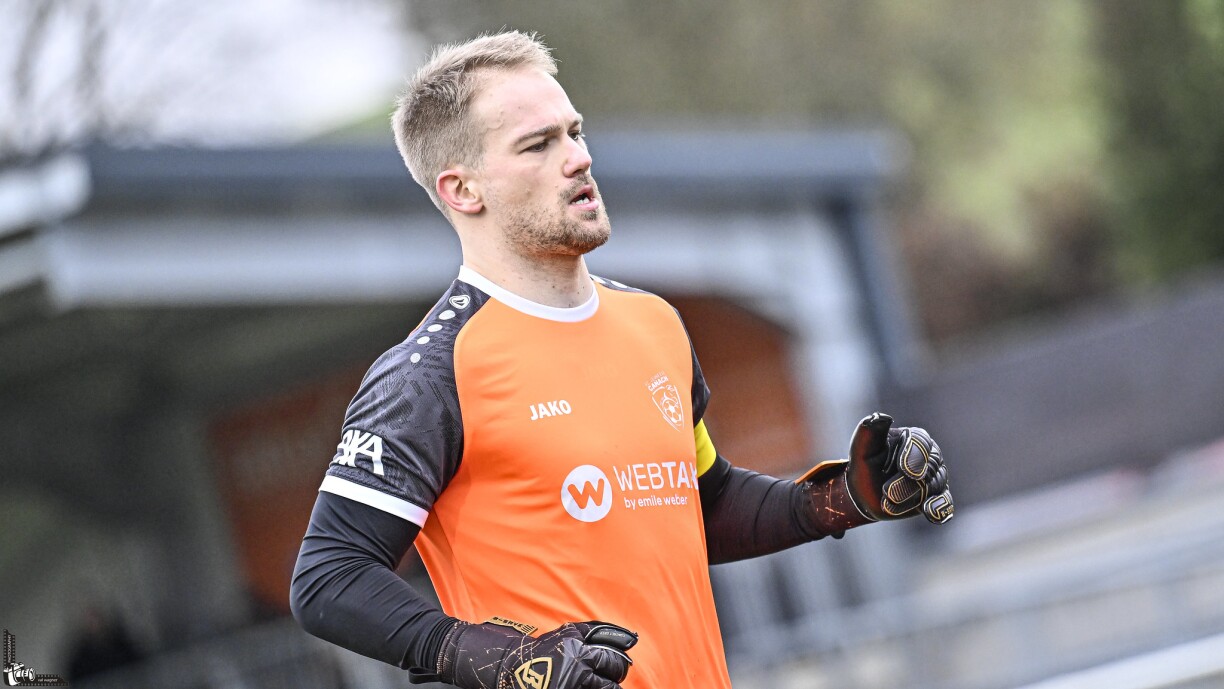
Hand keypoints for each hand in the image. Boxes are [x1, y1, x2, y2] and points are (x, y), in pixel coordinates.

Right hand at [417, 619, 637, 688]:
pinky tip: (582, 687)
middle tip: (607, 679)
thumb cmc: (538, 646)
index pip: (613, 661)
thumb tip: (631, 638)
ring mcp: (567, 686)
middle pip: (612, 681)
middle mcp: (574, 671)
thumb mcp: (568, 633)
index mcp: (577, 650)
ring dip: (602, 688)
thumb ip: (598, 633)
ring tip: (593, 684)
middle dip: (613, 680)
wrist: (503, 664)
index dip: (618, 665)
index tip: (616, 667)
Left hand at [846, 412, 953, 523]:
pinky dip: (939, 508)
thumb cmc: (865, 465)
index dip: (915, 457)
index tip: (906, 470)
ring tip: (887, 504)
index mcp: (914, 438)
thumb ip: (869, 432)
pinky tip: (931, 513)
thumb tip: (880, 417)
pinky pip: (944, 502)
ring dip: (908, 499)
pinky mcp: (936, 497)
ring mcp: (935, 477)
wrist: (865, 492)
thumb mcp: (862, 449)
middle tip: (887, 493)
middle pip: (927, 469)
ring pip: (931, 489)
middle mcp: (930, 456)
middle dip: (907, 484)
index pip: (921, 443)